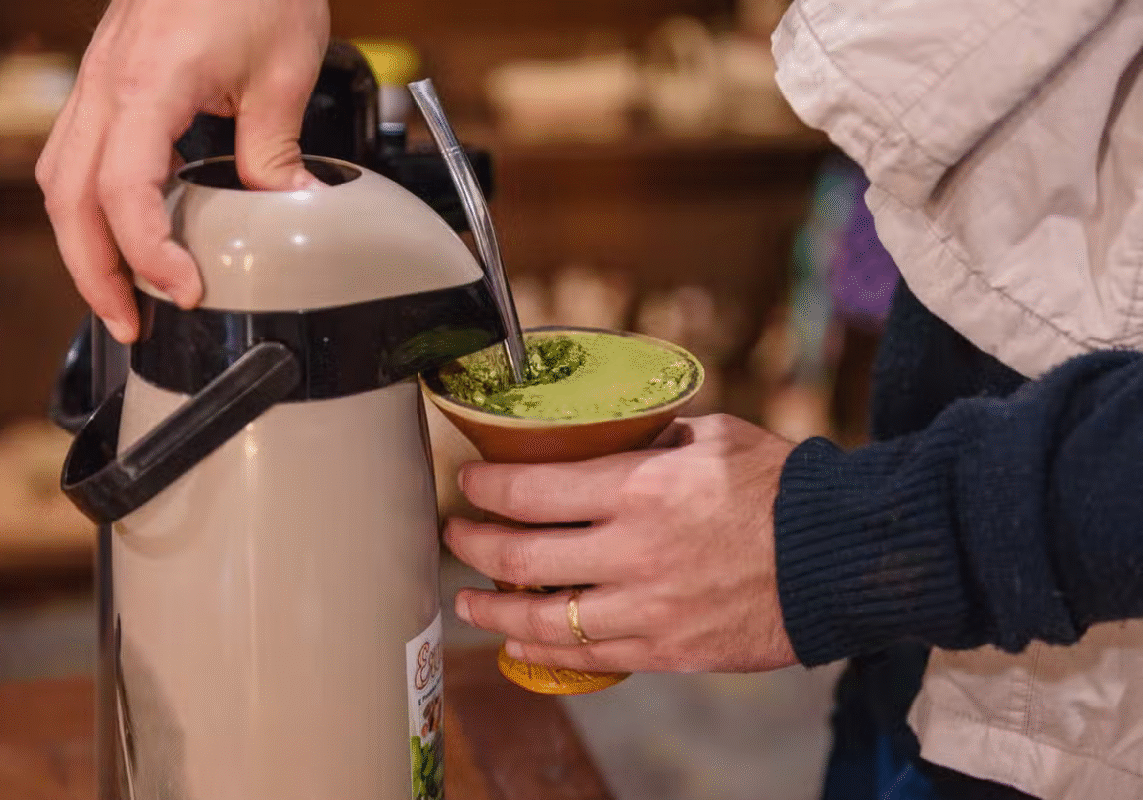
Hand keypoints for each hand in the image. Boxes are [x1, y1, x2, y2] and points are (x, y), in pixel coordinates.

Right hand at [36, 0, 329, 342]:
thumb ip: (275, 150)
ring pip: (62, 179)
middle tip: (135, 326)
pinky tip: (125, 233)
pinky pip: (77, 154)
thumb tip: (288, 210)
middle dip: (97, 274)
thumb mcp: (283, 73)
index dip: (149, 254)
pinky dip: (91, 206)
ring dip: (85, 246)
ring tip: (125, 295)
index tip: (186, 292)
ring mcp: (99, 82)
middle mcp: (107, 86)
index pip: (125, 191)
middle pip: (71, 199)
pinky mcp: (109, 83)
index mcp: (148, 85)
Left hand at [445, 414, 799, 674]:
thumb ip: (652, 439)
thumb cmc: (780, 487)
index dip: (486, 484)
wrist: (840, 555)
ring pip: (544, 618)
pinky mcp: (668, 649)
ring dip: (493, 607)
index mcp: (640, 489)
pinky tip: (518, 640)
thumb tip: (615, 439)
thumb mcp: (712, 437)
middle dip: (474, 544)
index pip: (532, 488)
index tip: (468, 481)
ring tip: (468, 598)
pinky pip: (589, 657)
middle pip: (521, 555)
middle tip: (456, 533)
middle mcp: (632, 551)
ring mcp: (648, 607)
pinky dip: (542, 650)